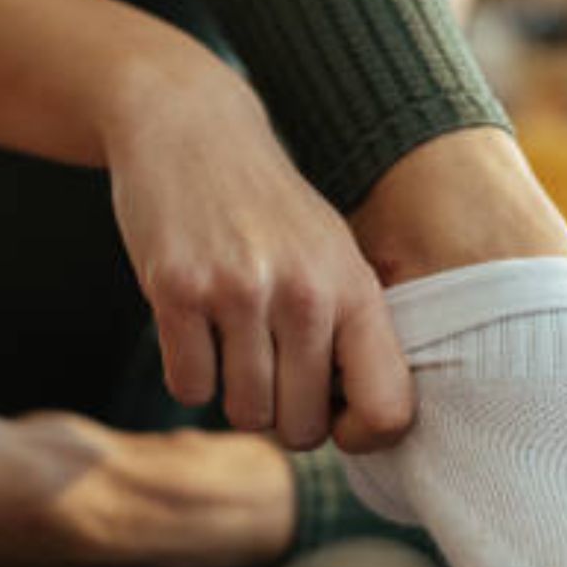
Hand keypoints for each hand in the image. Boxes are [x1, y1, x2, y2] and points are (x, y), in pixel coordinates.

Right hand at [108, 67, 412, 452]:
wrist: (191, 129)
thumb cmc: (268, 210)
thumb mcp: (333, 256)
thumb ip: (352, 333)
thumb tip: (361, 428)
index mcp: (355, 288)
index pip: (388, 409)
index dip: (362, 436)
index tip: (336, 419)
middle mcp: (304, 292)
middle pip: (302, 429)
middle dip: (282, 418)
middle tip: (269, 374)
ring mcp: (239, 292)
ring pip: (244, 414)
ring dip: (233, 395)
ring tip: (233, 345)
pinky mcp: (177, 290)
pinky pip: (188, 388)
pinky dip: (189, 374)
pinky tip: (194, 329)